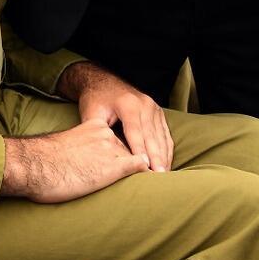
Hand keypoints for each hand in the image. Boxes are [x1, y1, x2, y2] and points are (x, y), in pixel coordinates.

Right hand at [1, 118, 147, 202]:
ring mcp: (112, 149)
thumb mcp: (66, 147)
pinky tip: (155, 183)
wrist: (35, 165)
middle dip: (135, 164)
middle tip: (147, 176)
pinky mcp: (114, 166)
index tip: (132, 167)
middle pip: (130, 150)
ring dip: (143, 172)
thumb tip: (80, 166)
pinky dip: (149, 175)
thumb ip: (81, 151)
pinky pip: (140, 168)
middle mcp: (106, 134)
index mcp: (94, 127)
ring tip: (152, 183)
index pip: (118, 141)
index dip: (122, 157)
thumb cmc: (43, 162)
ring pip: (137, 160)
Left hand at [58, 60, 172, 171]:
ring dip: (164, 157)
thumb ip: (98, 133)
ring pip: (161, 136)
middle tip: (158, 178)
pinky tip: (166, 164)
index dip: (140, 152)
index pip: (135, 133)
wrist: (102, 80)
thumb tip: (105, 157)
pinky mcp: (158, 112)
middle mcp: (144, 104)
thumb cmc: (95, 99)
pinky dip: (166, 149)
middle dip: (156, 159)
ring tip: (164, 176)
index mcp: (128, 104)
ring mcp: (154, 107)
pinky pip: (165, 133)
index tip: (143, 169)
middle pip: (152, 136)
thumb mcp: (92, 114)